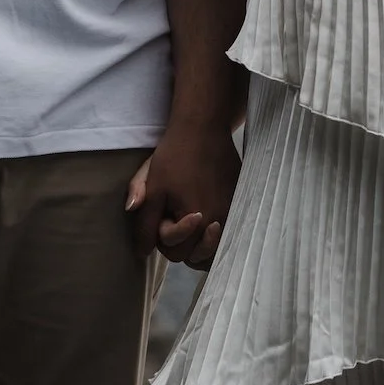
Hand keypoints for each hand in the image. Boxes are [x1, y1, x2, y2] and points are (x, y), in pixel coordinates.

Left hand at [127, 116, 240, 269]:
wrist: (203, 128)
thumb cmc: (173, 156)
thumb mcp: (152, 188)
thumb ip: (144, 223)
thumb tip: (142, 252)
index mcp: (196, 220)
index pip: (176, 253)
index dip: (164, 237)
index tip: (164, 213)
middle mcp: (219, 222)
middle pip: (196, 256)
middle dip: (181, 242)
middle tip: (175, 216)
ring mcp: (233, 214)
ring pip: (215, 251)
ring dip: (201, 245)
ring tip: (191, 225)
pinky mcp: (241, 204)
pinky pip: (229, 234)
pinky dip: (217, 236)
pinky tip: (206, 219)